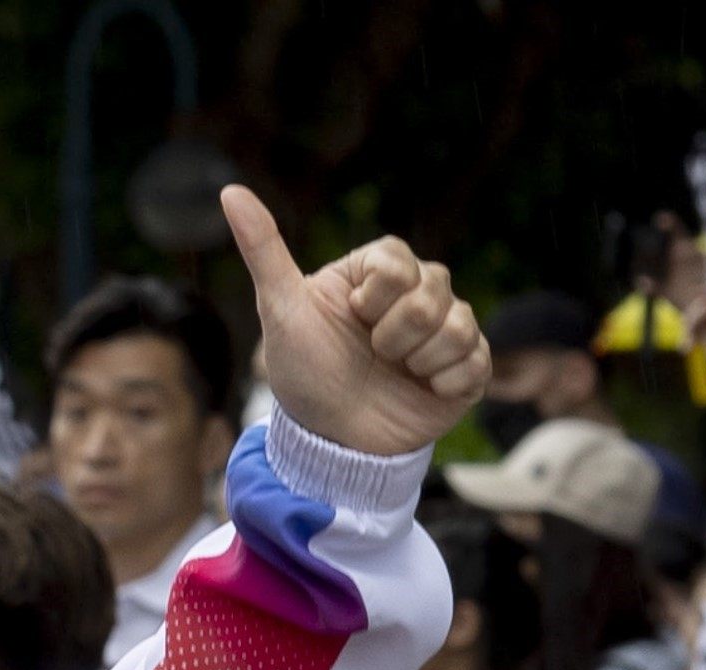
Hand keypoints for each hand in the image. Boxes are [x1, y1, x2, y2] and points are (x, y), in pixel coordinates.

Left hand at [225, 185, 486, 455]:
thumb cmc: (303, 371)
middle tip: (371, 353)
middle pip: (433, 290)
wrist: (328, 441)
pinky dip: (444, 383)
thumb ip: (263, 249)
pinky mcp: (467, 367)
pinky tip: (421, 390)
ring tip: (393, 374)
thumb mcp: (279, 310)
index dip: (375, 298)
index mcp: (380, 270)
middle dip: (393, 334)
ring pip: (458, 325)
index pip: (399, 262)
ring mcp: (446, 329)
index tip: (352, 319)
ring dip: (417, 360)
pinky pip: (476, 361)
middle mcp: (419, 292)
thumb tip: (230, 192)